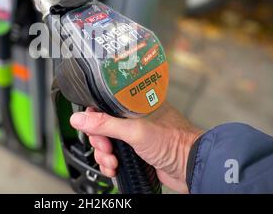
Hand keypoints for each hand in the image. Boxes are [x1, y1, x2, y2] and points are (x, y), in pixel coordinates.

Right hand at [69, 102, 202, 192]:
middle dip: (99, 141)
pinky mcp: (138, 153)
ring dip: (104, 155)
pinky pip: (116, 156)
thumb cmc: (175, 141)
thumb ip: (105, 124)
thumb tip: (80, 118)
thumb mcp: (135, 130)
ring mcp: (136, 136)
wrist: (192, 167)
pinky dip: (111, 164)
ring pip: (108, 143)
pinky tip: (115, 168)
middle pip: (103, 126)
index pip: (104, 105)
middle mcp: (135, 118)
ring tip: (112, 162)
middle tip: (106, 148)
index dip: (95, 118)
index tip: (93, 130)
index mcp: (135, 103)